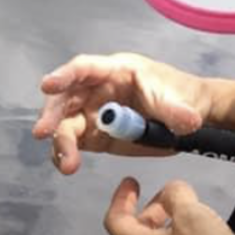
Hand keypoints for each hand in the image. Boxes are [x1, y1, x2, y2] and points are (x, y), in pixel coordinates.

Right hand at [33, 51, 213, 174]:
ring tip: (67, 164)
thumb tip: (187, 122)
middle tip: (43, 132)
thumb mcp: (181, 102)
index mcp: (116, 71)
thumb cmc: (184, 97)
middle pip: (66, 98)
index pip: (84, 68)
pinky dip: (66, 154)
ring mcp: (94, 113)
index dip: (64, 75)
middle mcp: (97, 90)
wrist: (191, 115)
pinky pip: (74, 144)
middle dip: (52, 114)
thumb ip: (178, 112)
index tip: (48, 85)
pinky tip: (66, 165)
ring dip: (61, 143)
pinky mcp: (95, 136)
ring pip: (66, 125)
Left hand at [103, 177, 234, 234]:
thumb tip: (171, 192)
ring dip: (163, 229)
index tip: (130, 183)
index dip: (122, 197)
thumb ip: (176, 194)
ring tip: (187, 220)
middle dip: (150, 212)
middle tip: (170, 200)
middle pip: (134, 234)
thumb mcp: (194, 214)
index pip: (114, 219)